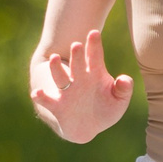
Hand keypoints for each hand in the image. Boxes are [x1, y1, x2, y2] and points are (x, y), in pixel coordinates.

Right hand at [31, 28, 132, 143]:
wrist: (89, 128)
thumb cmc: (106, 109)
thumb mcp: (119, 101)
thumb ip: (124, 90)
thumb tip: (125, 80)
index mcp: (95, 74)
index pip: (95, 57)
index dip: (94, 45)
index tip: (94, 33)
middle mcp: (79, 79)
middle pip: (77, 64)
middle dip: (77, 55)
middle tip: (76, 45)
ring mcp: (67, 91)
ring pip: (60, 77)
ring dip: (56, 68)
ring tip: (55, 59)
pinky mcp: (57, 105)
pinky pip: (47, 100)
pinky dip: (41, 96)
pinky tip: (37, 92)